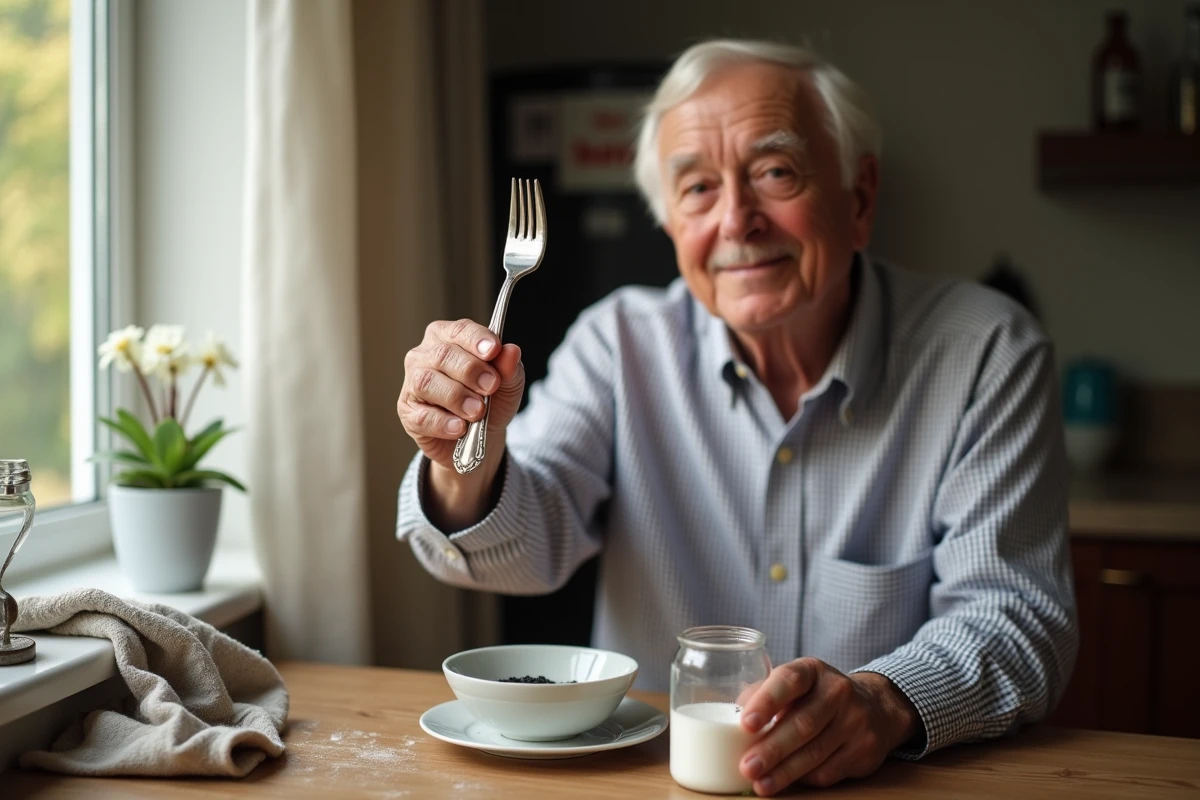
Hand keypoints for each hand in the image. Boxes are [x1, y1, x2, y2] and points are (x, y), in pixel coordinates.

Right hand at [398, 318, 523, 469]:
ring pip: (427, 383)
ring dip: (456, 397)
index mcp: (448, 337)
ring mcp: (412, 384)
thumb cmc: (491, 399)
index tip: (493, 351)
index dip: (476, 339)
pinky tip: (460, 428)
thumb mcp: (508, 384)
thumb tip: (511, 351)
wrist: (482, 436)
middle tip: (490, 387)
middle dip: (470, 371)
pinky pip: (422, 416)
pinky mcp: (409, 413)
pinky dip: (444, 423)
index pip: (460, 330)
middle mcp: (424, 356)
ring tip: (477, 411)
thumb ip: (509, 368)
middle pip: (443, 355)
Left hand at [737, 658, 919, 794]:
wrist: (874, 707)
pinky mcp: (865, 750)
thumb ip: (764, 694)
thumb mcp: (793, 684)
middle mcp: (837, 691)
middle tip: (747, 766)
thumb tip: (733, 715)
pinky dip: (805, 779)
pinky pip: (830, 770)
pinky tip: (787, 782)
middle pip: (803, 723)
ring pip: (816, 752)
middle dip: (772, 749)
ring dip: (785, 772)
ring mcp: (855, 720)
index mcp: (812, 670)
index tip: (746, 724)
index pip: (789, 680)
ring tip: (761, 783)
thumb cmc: (816, 696)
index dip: (766, 702)